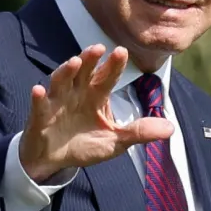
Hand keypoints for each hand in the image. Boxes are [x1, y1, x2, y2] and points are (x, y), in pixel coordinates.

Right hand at [18, 44, 173, 181]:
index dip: (113, 65)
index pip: (106, 77)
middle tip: (98, 48)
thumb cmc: (85, 144)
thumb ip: (140, 132)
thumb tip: (171, 128)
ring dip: (66, 71)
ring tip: (73, 62)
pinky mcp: (40, 117)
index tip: (121, 51)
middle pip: (83, 72)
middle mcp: (77, 93)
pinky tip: (38, 90)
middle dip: (90, 60)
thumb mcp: (116, 141)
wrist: (54, 161)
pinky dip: (38, 98)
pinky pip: (39, 105)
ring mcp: (57, 103)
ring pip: (61, 81)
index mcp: (96, 96)